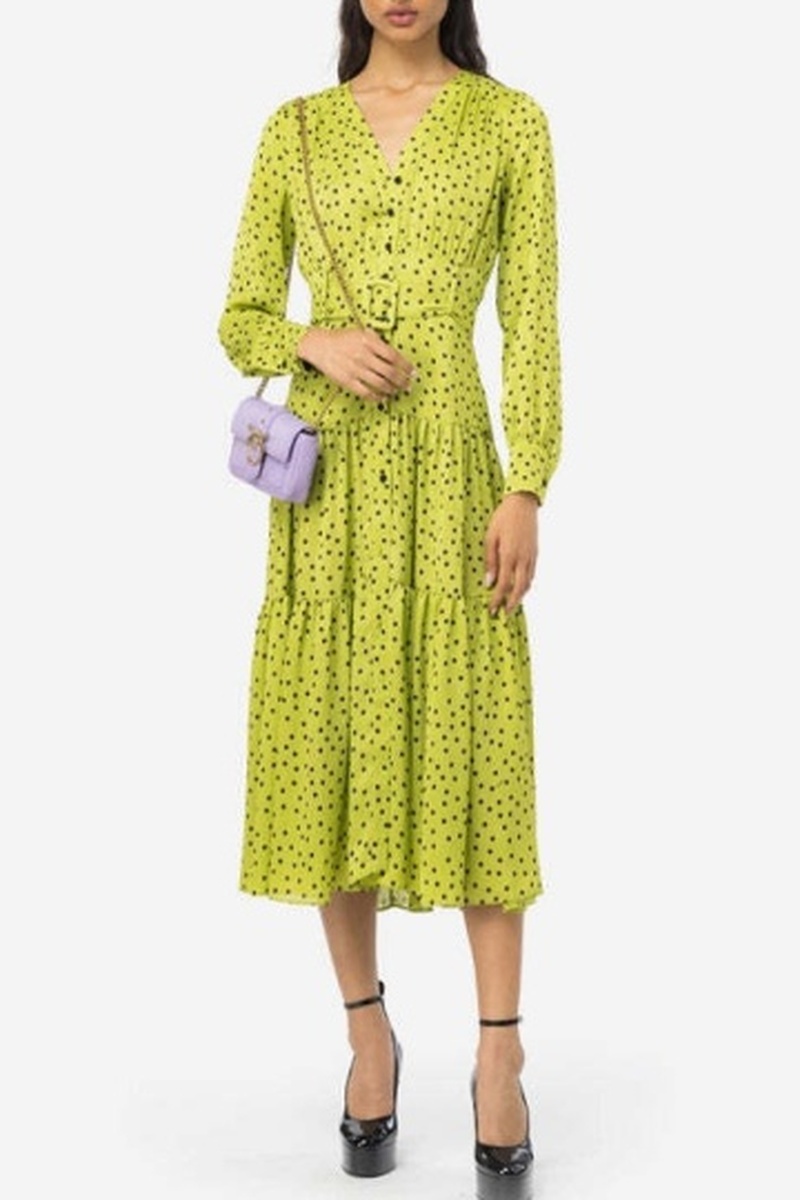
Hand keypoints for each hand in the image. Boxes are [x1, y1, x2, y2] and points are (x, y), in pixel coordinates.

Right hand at [297, 326, 416, 401]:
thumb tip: (395, 354)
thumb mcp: (361, 333)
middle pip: (389, 372)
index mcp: (368, 342)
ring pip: (380, 384)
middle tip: (408, 384)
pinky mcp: (347, 381)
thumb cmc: (342, 339)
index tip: (412, 371)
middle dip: (402, 380)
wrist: (319, 346)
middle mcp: (363, 356)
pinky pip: (366, 392)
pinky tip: (382, 397)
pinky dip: (377, 397)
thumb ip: (377, 341)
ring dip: (392, 389)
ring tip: (397, 390)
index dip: (406, 366)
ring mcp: (355, 369)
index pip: (393, 356)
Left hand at [483, 492, 539, 614]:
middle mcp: (522, 559)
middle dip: (512, 604)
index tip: (492, 609)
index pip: (504, 585)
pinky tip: (521, 588)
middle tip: (504, 614)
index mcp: (509, 556)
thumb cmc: (503, 518)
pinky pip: (532, 574)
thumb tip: (489, 582)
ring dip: (520, 596)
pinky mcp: (535, 553)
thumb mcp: (490, 538)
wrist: (523, 503)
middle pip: (519, 589)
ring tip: (512, 604)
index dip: (497, 599)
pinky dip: (526, 584)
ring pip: (528, 583)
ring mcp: (531, 556)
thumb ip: (490, 562)